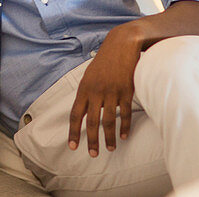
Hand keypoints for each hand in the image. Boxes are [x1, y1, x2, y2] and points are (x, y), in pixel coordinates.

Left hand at [68, 23, 142, 156]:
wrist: (122, 44)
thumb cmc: (105, 60)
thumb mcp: (90, 74)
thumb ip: (86, 92)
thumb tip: (83, 110)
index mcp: (84, 88)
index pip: (76, 114)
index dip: (73, 131)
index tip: (72, 146)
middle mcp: (96, 91)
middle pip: (91, 121)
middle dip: (91, 140)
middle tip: (92, 154)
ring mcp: (111, 92)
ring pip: (108, 121)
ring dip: (109, 137)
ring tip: (110, 148)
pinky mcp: (126, 91)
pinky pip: (124, 114)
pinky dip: (125, 126)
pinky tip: (124, 136)